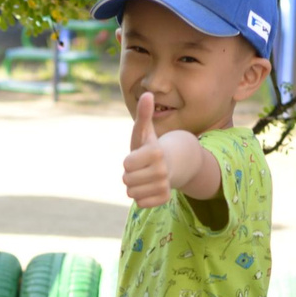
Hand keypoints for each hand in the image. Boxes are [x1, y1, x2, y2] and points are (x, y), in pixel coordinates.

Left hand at [123, 91, 171, 207]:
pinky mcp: (164, 198)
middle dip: (130, 174)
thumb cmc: (150, 146)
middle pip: (127, 180)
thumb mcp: (144, 131)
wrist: (169, 165)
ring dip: (134, 186)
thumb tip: (147, 93)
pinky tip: (149, 188)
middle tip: (141, 168)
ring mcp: (165, 185)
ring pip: (132, 193)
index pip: (126, 164)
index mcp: (155, 152)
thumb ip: (143, 114)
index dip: (128, 161)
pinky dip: (141, 197)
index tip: (138, 156)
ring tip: (144, 177)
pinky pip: (140, 203)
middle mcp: (162, 170)